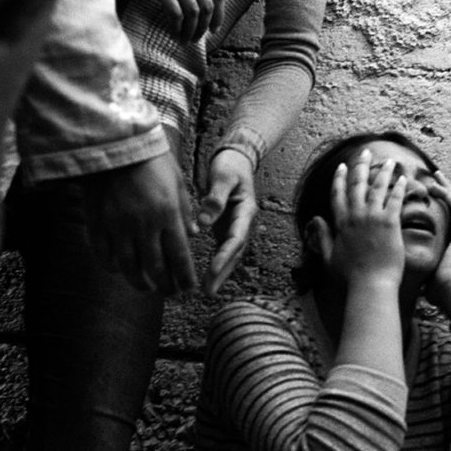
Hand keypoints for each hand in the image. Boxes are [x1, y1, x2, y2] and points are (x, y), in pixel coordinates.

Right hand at [82, 149, 197, 294]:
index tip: (188, 288)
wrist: (114, 143)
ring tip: (146, 288)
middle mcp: (143, 225)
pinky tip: (119, 270)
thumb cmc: (151, 160)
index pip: (180, 257)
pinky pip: (104, 255)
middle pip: (156, 269)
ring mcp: (118, 226)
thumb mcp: (177, 182)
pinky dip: (112, 267)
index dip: (184, 278)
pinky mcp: (97, 223)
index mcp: (167, 215)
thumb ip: (185, 212)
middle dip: (165, 286)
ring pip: (129, 268)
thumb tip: (192, 236)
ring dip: (139, 283)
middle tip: (170, 292)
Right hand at [128, 0, 225, 40]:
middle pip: (207, 6)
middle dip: (204, 27)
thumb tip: (205, 9)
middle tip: (197, 38)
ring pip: (193, 12)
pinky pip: (175, 13)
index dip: (219, 15)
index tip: (214, 29)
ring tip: (186, 40)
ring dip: (191, 30)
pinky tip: (174, 33)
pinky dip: (177, 27)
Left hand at [198, 149, 257, 295]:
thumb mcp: (223, 176)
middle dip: (223, 273)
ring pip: (230, 255)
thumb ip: (215, 197)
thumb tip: (204, 222)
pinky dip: (217, 265)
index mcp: (246, 211)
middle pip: (235, 252)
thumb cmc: (231, 165)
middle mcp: (244, 222)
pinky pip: (223, 250)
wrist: (237, 159)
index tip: (213, 270)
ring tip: (207, 291)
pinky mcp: (227, 228)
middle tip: (209, 291)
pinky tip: (207, 278)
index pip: (236, 238)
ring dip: (221, 273)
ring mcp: (236, 227)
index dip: (225, 256)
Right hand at [309, 150, 407, 288]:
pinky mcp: (390, 223)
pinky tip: (403, 178)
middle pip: (357, 185)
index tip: (342, 167)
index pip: (338, 194)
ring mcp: (373, 218)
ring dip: (383, 172)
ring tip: (389, 161)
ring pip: (377, 188)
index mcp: (341, 223)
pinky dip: (398, 188)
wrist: (370, 285)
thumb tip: (315, 219)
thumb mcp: (328, 257)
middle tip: (364, 152)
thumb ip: (322, 236)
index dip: (340, 179)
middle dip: (360, 166)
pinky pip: (394, 200)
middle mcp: (355, 216)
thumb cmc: (350, 277)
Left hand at [425, 170, 450, 317]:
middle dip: (444, 189)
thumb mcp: (427, 271)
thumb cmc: (438, 287)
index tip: (428, 191)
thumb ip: (421, 265)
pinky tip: (437, 186)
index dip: (438, 203)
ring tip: (435, 175)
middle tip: (434, 176)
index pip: (446, 216)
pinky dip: (447, 195)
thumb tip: (407, 268)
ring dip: (446, 187)